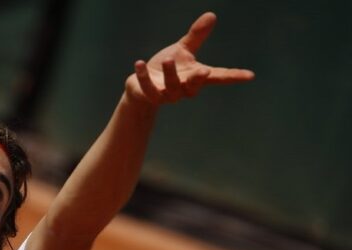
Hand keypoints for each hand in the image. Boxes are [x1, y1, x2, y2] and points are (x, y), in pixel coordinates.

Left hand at [125, 12, 253, 105]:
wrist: (141, 85)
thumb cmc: (166, 68)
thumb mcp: (182, 50)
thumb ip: (196, 36)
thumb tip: (212, 15)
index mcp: (195, 77)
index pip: (218, 77)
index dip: (233, 76)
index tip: (249, 75)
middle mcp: (183, 88)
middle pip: (194, 87)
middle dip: (198, 80)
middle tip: (204, 71)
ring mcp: (166, 94)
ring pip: (171, 87)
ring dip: (170, 74)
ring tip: (168, 60)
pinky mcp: (149, 95)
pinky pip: (147, 87)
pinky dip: (143, 76)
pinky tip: (139, 63)